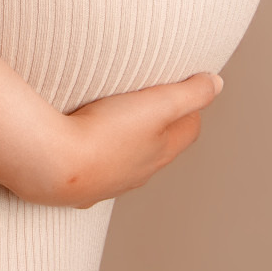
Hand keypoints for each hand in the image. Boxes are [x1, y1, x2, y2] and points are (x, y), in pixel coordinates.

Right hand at [33, 71, 222, 208]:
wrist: (55, 165)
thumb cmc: (105, 132)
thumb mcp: (157, 104)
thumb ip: (190, 93)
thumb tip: (216, 83)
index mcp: (161, 151)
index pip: (188, 130)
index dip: (190, 109)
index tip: (185, 92)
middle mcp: (140, 171)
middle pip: (160, 148)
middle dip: (161, 127)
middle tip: (153, 104)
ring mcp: (110, 182)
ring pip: (128, 163)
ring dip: (128, 145)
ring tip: (117, 123)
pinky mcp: (81, 187)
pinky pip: (95, 174)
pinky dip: (96, 160)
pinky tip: (83, 149)